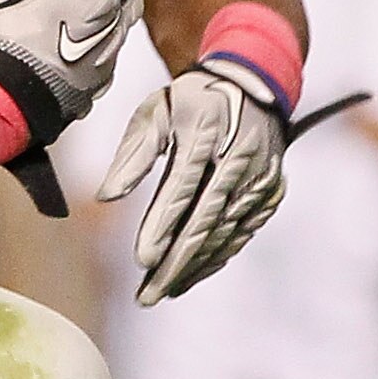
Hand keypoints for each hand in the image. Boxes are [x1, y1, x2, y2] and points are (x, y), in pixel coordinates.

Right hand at [0, 0, 141, 143]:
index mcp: (98, 4)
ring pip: (115, 36)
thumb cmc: (10, 49)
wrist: (3, 110)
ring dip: (103, 19)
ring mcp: (99, 72)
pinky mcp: (82, 97)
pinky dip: (83, 53)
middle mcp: (110, 38)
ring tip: (78, 9)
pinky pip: (94, 68)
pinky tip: (60, 51)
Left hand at [98, 58, 285, 304]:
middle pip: (205, 221)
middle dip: (175, 263)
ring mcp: (259, 178)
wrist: (252, 83)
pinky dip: (217, 257)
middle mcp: (238, 158)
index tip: (142, 260)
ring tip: (162, 292)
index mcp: (205, 131)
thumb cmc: (193, 100)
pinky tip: (192, 275)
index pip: (182, 187)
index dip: (162, 226)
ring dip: (193, 267)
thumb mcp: (156, 111)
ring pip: (224, 234)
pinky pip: (241, 232)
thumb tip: (107, 196)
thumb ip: (132, 155)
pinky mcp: (269, 193)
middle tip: (148, 295)